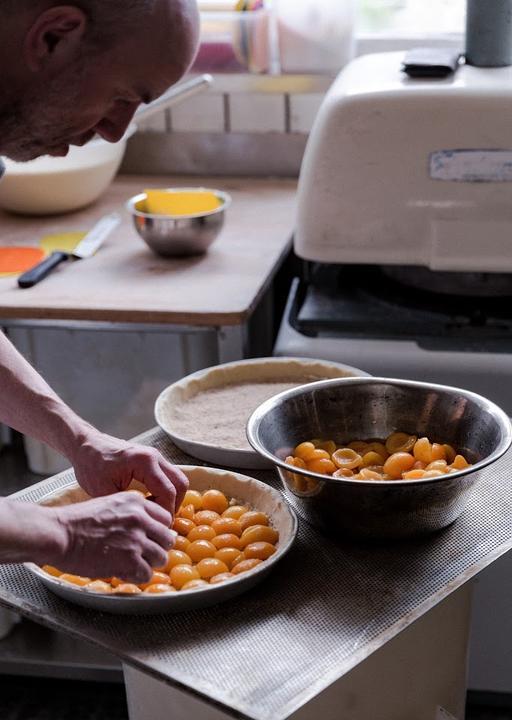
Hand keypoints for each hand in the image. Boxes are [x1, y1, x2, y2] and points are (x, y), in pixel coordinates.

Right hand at [40, 492, 174, 582]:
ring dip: (148, 564)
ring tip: (132, 565)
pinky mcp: (129, 560)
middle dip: (156, 548)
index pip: (165, 518)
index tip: (148, 538)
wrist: (59, 534)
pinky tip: (124, 573)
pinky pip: (147, 574)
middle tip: (142, 554)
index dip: (157, 531)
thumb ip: (130, 514)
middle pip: (167, 538)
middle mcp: (141, 519)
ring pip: (161, 557)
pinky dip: (137, 576)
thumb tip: (145, 529)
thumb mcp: (109, 504)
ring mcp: (137, 539)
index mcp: (136, 503)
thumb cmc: (76, 521)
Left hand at [70, 431, 187, 514]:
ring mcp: (155, 456)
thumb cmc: (91, 466)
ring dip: (171, 498)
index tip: (156, 526)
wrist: (86, 446)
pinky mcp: (152, 459)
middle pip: (180, 484)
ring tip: (154, 512)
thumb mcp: (104, 492)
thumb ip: (127, 507)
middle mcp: (155, 456)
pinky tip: (149, 502)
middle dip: (174, 505)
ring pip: (177, 479)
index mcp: (145, 462)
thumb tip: (143, 523)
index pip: (168, 492)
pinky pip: (168, 477)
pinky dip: (165, 490)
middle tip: (160, 520)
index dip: (166, 513)